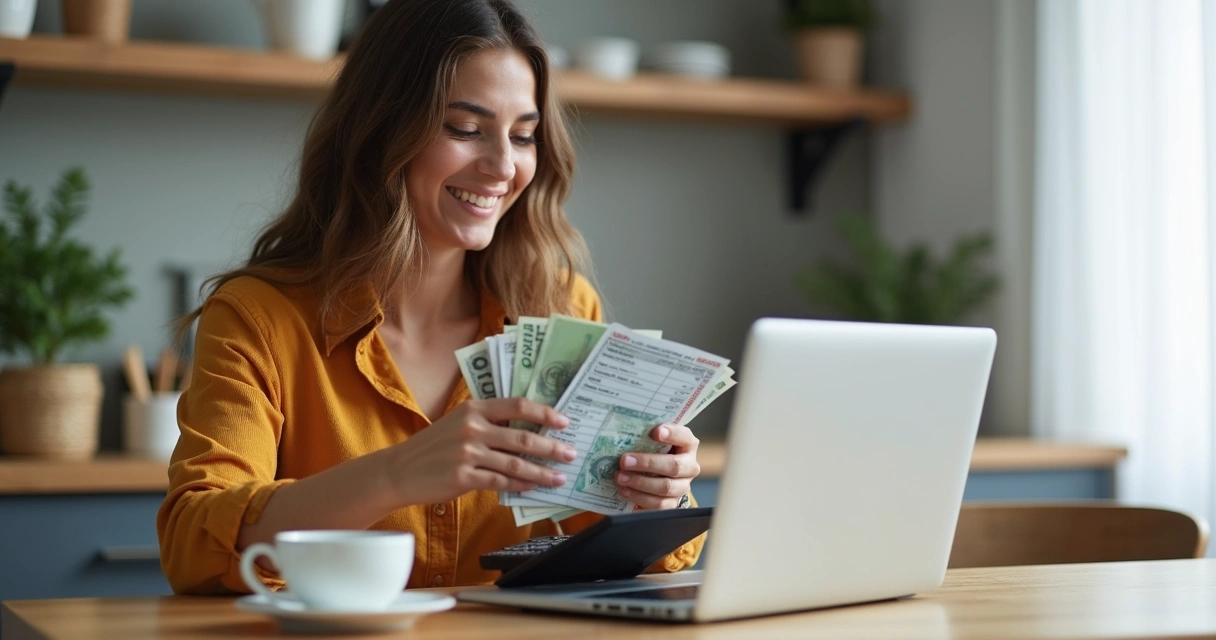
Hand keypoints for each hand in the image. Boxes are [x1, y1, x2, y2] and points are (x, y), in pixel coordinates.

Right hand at [381, 398, 576, 505]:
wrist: (400, 470)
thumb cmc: (433, 447)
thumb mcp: (458, 423)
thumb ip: (488, 423)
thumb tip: (528, 430)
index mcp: (474, 408)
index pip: (518, 406)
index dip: (545, 413)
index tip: (565, 422)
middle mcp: (472, 428)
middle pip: (523, 437)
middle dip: (552, 447)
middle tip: (571, 454)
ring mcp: (468, 454)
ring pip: (516, 464)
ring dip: (542, 472)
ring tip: (560, 477)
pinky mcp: (463, 478)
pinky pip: (501, 483)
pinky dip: (521, 486)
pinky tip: (533, 488)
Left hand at [616, 423, 700, 509]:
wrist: (661, 476)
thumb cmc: (656, 452)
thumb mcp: (655, 441)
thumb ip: (647, 436)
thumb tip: (623, 434)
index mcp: (688, 445)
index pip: (684, 437)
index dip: (672, 434)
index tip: (655, 431)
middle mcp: (689, 466)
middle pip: (674, 466)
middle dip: (647, 463)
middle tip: (624, 461)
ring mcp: (683, 486)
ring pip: (666, 487)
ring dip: (640, 482)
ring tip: (620, 477)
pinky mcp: (673, 503)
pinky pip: (658, 504)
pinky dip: (639, 497)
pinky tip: (624, 490)